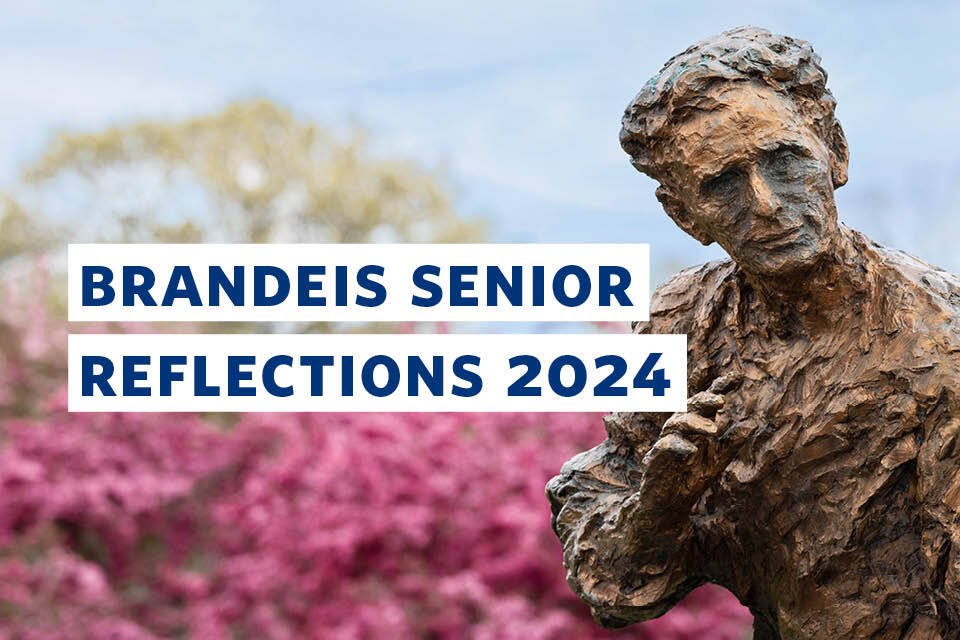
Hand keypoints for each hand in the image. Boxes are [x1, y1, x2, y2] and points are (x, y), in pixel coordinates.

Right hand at [636, 372, 751, 515]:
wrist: (670, 508)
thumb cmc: (690, 479)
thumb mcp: (717, 461)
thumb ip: (731, 443)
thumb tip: (752, 423)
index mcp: (694, 426)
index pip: (706, 402)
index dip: (719, 386)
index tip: (737, 376)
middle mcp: (679, 430)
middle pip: (689, 406)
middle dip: (704, 399)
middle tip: (722, 400)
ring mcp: (665, 443)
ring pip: (676, 422)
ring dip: (694, 423)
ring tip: (714, 430)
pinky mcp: (655, 459)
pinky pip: (663, 446)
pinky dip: (677, 445)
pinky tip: (691, 450)